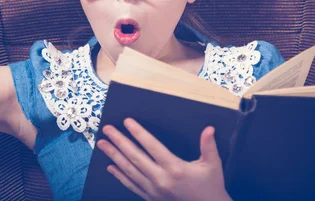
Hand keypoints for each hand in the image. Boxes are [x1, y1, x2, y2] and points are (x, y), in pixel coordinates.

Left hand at [96, 118, 232, 200]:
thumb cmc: (211, 187)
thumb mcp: (213, 165)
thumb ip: (209, 146)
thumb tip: (209, 128)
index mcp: (175, 168)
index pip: (152, 146)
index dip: (138, 133)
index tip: (127, 121)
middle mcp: (161, 179)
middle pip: (135, 157)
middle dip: (119, 141)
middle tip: (106, 129)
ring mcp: (154, 190)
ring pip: (129, 170)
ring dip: (114, 156)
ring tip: (102, 144)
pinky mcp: (151, 198)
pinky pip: (131, 185)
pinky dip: (119, 175)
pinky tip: (110, 167)